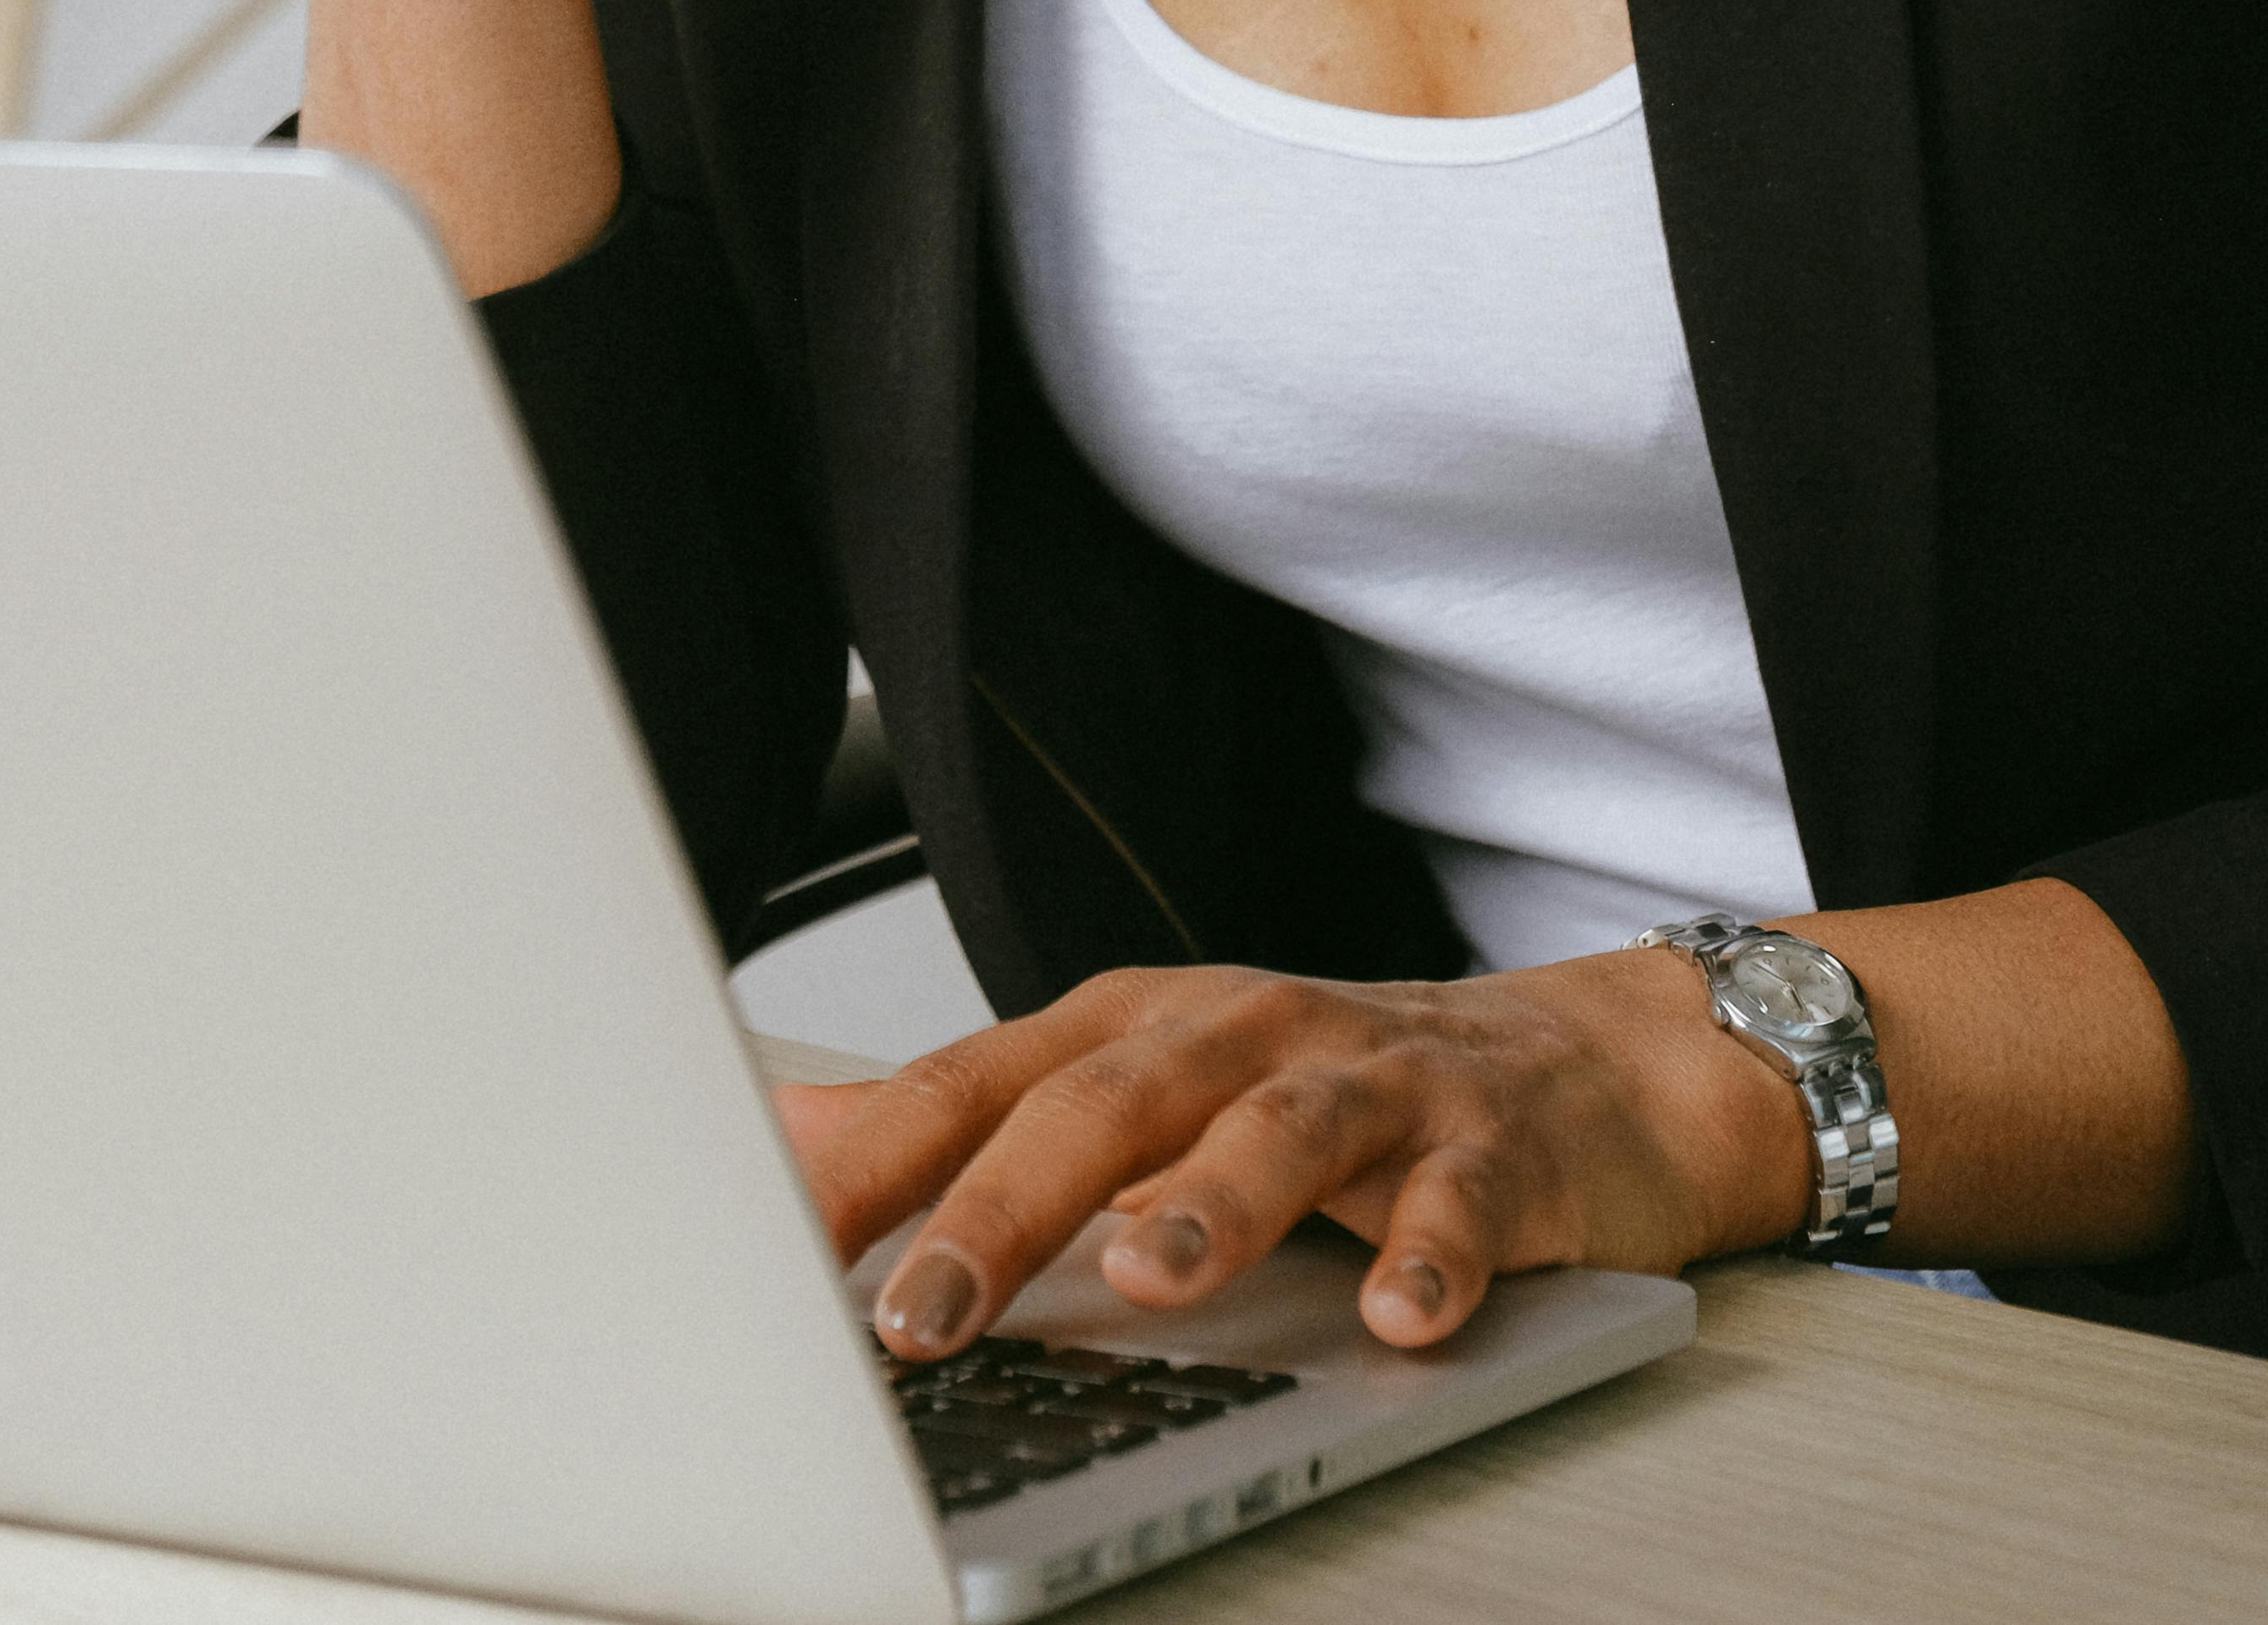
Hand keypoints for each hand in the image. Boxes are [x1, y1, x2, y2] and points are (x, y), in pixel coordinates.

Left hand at [777, 953, 1805, 1357]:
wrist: (1576, 1064)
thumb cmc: (1325, 1091)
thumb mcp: (1133, 1091)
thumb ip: (969, 1122)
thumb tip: (793, 1137)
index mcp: (1133, 1031)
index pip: (974, 1089)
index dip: (870, 1167)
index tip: (774, 1251)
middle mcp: (1236, 1036)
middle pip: (1102, 1109)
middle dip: (1001, 1211)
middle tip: (917, 1315)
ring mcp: (1367, 1083)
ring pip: (1275, 1132)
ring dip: (1208, 1205)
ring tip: (1144, 1281)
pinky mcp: (1490, 1144)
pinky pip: (1456, 1199)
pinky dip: (1427, 1255)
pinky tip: (1400, 1317)